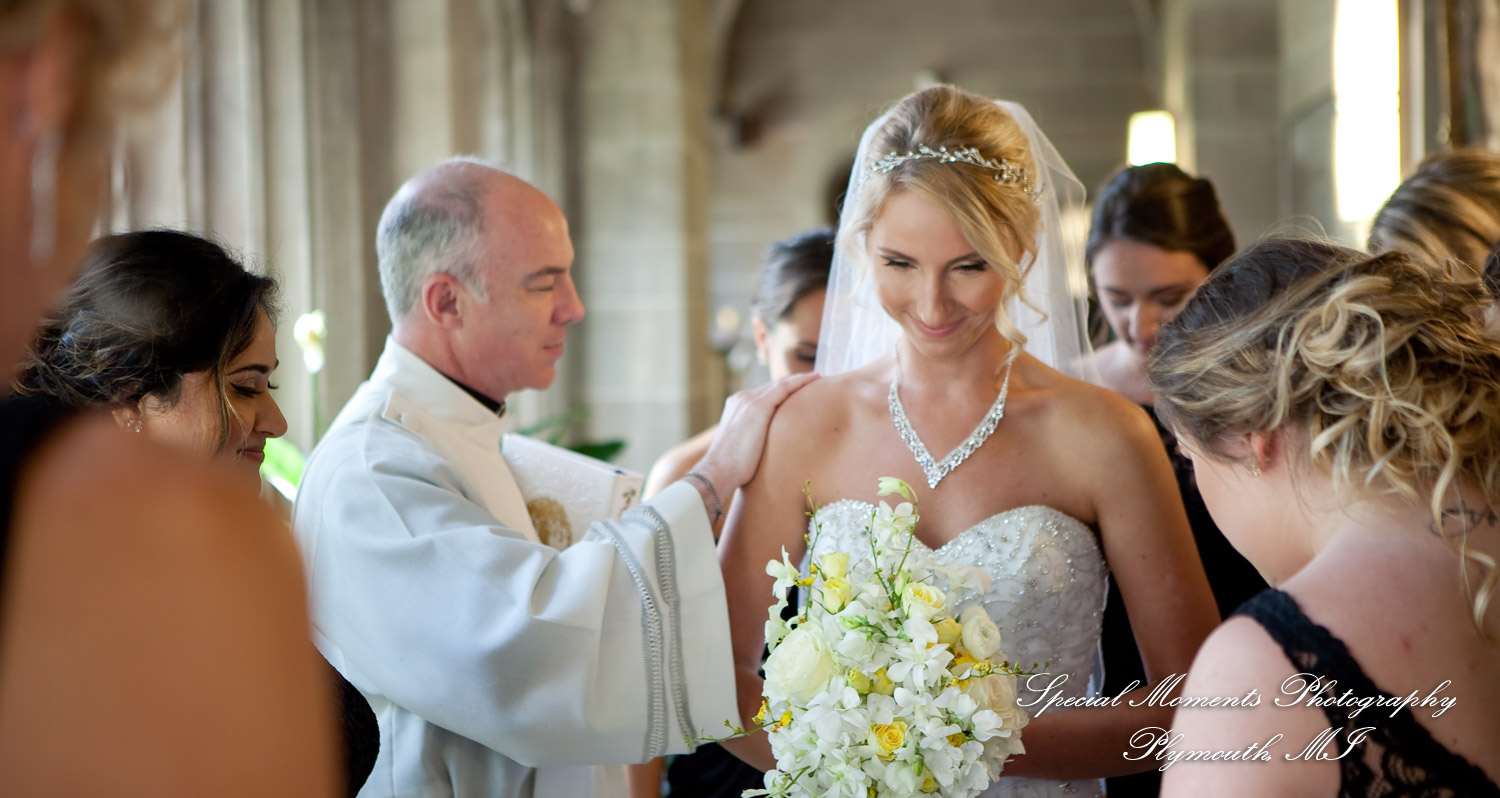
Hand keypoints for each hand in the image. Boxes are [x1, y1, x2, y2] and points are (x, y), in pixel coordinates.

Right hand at [690, 372, 817, 499]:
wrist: (718, 472)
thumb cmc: (732, 470)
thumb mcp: (744, 448)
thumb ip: (756, 439)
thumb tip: (772, 448)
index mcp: (736, 406)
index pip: (765, 394)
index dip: (785, 390)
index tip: (802, 390)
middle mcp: (741, 398)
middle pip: (774, 386)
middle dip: (794, 383)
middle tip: (816, 380)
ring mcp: (748, 400)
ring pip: (781, 384)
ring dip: (801, 380)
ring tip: (819, 378)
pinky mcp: (758, 407)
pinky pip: (784, 387)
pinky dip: (800, 381)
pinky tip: (816, 379)